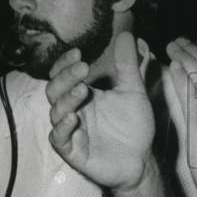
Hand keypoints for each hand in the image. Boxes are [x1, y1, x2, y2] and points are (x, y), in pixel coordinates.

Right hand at [47, 32, 155, 189]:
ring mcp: (70, 131)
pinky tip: (73, 118)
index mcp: (83, 94)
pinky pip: (59, 138)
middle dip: (66, 77)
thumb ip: (130, 66)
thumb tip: (129, 35)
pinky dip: (63, 127)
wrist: (141, 160)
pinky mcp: (72, 151)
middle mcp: (72, 110)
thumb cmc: (134, 127)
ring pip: (55, 111)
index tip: (79, 53)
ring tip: (83, 90)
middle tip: (84, 68)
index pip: (63, 74)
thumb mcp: (134, 92)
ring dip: (67, 99)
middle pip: (54, 89)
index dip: (65, 63)